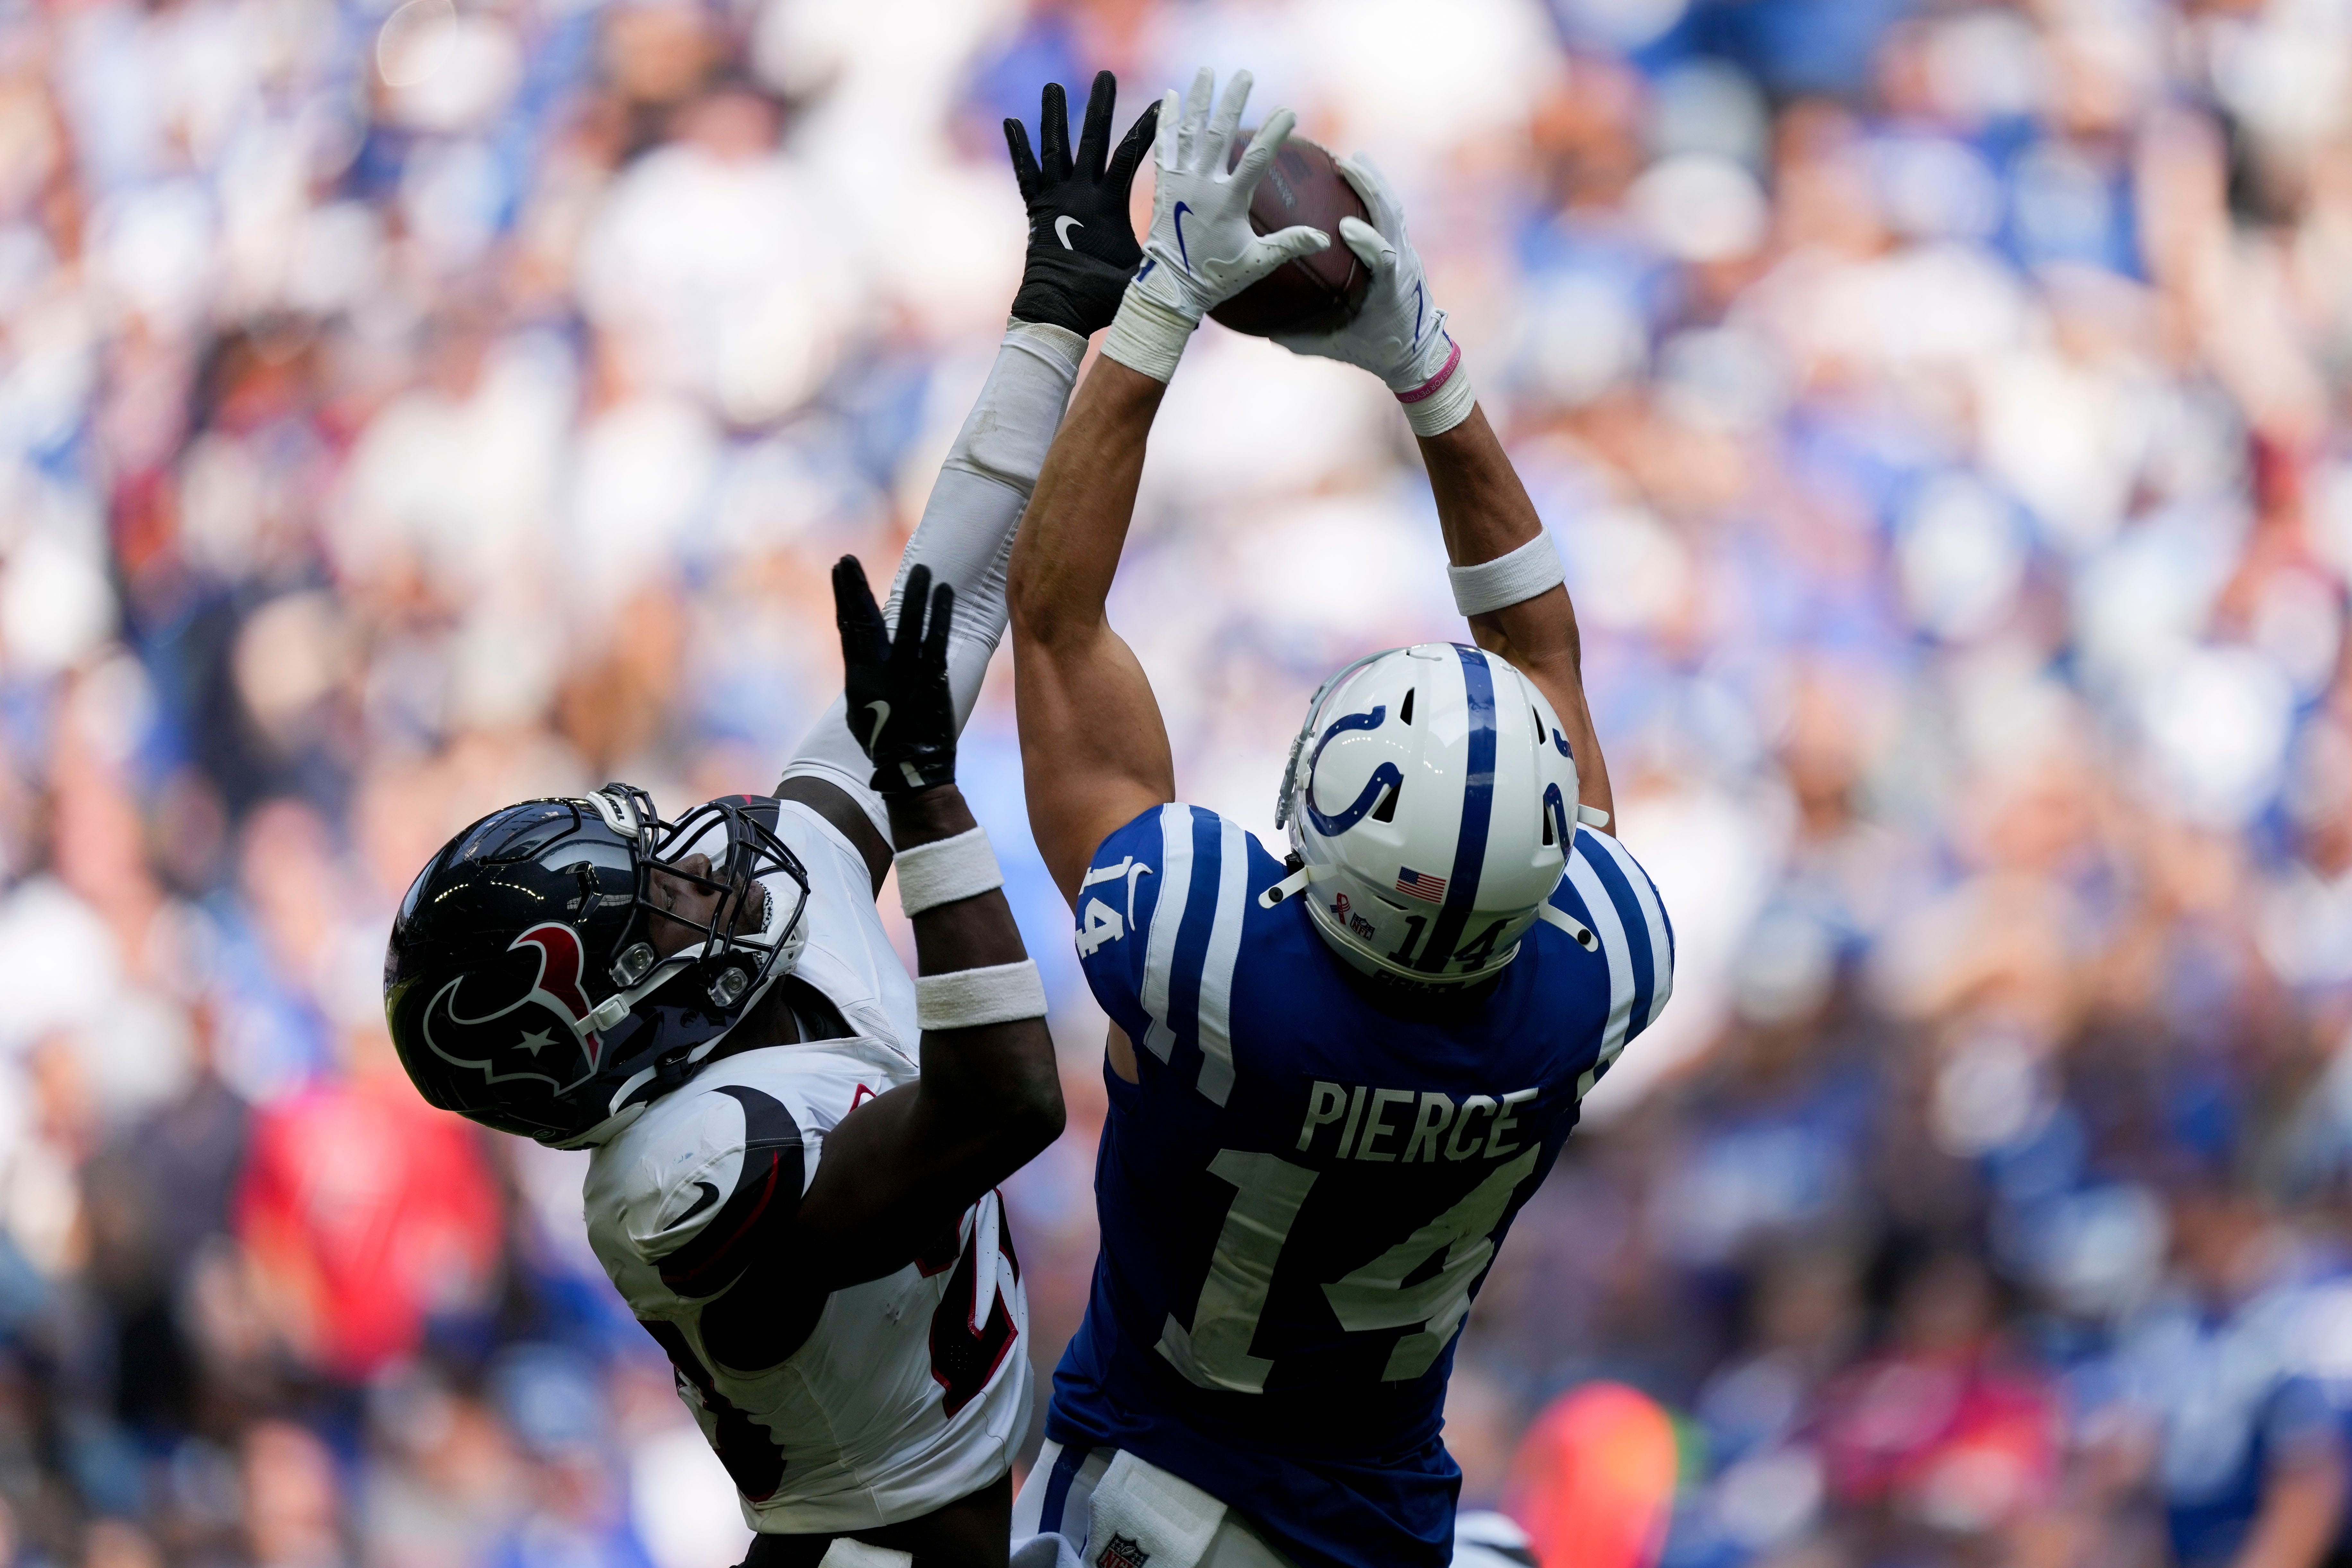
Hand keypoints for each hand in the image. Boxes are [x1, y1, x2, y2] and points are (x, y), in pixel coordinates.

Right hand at [834, 558, 956, 792]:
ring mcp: (905, 674)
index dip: (844, 595)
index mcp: (858, 676)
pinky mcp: (932, 679)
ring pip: (906, 624)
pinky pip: (936, 639)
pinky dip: (940, 614)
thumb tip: (858, 656)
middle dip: (856, 587)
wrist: (909, 770)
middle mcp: (877, 671)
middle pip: (865, 620)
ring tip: (919, 568)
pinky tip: (945, 591)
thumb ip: (860, 680)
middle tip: (847, 558)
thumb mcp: (860, 712)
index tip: (840, 569)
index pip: (848, 626)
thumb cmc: (885, 743)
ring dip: (913, 593)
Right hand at [1005, 72, 1158, 337]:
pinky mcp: (1036, 210)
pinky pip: (1025, 175)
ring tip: (1053, 86)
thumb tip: (1200, 262)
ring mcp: (1058, 198)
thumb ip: (1161, 258)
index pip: (1129, 155)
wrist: (1065, 314)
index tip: (1162, 102)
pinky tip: (1011, 122)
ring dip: (1054, 118)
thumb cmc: (1101, 299)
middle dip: (1100, 107)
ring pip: (1056, 148)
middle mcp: (1084, 193)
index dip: (1145, 129)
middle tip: (1106, 75)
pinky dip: (1018, 150)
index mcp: (1109, 202)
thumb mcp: (1140, 273)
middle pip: (1093, 139)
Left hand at [1128, 68, 1329, 323]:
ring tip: (1207, 71)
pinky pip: (1163, 145)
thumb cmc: (1215, 277)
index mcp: (1228, 201)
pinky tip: (1169, 96)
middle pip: (1220, 133)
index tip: (1289, 111)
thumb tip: (1325, 239)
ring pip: (1190, 132)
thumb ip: (1289, 244)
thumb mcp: (1256, 262)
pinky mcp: (1163, 183)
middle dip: (1233, 101)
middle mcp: (1202, 185)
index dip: (1273, 133)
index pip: (1256, 159)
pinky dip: (1166, 120)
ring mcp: (1180, 181)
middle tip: (1244, 74)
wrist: (1169, 287)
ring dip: (1199, 100)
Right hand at [1272, 155, 1452, 393]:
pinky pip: (1391, 211)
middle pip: (1392, 219)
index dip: (1370, 241)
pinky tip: (1360, 168)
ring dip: (1373, 181)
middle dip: (1371, 190)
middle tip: (1346, 165)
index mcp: (1389, 290)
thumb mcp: (1336, 348)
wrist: (1417, 352)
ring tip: (1351, 159)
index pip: (1385, 259)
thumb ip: (1301, 338)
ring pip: (1393, 208)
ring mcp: (1406, 252)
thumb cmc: (1375, 351)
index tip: (1347, 227)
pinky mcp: (1404, 247)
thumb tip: (1263, 328)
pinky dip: (1376, 189)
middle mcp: (1402, 264)